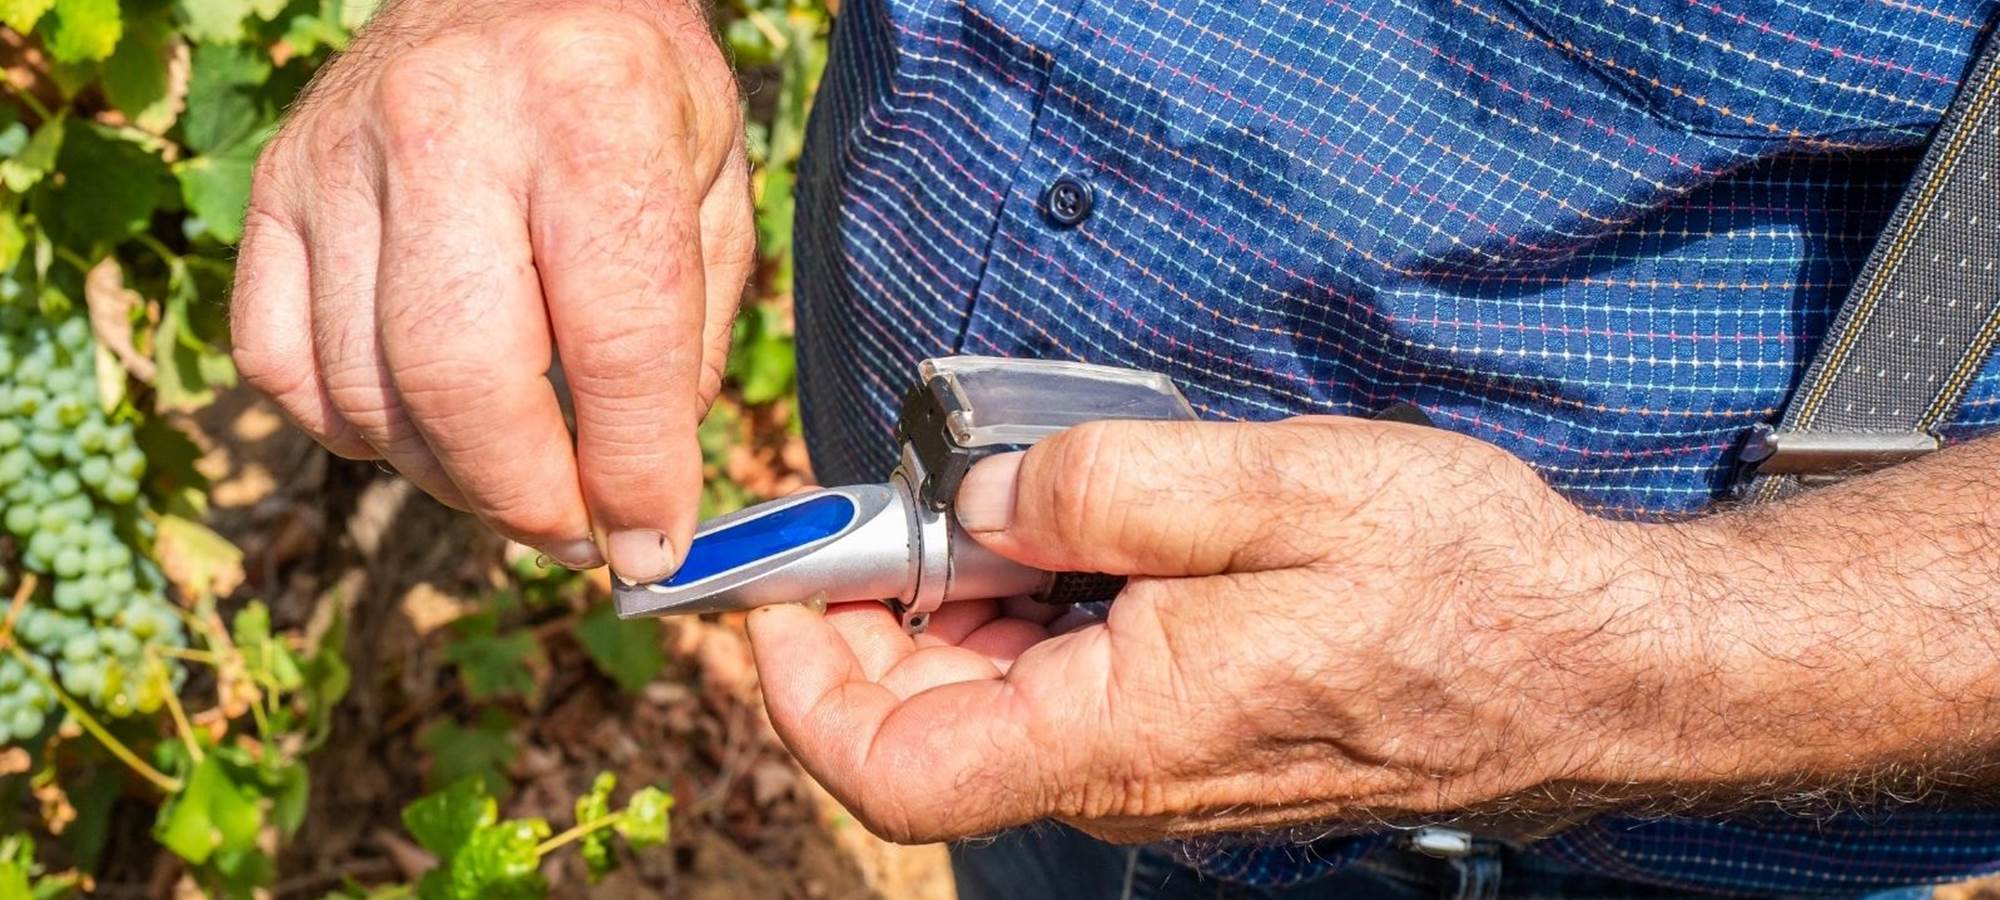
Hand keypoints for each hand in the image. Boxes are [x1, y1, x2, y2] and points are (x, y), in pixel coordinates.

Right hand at [229, 0, 753, 580]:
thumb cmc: (630, 88)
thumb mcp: (713, 184)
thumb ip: (693, 338)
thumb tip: (643, 497)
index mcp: (592, 112)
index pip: (616, 339)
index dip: (636, 472)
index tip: (653, 545)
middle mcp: (449, 125)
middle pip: (463, 380)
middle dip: (527, 497)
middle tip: (576, 534)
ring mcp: (340, 155)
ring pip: (368, 389)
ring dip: (449, 477)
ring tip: (516, 478)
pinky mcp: (273, 185)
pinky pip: (280, 362)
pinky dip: (352, 426)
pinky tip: (422, 417)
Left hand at [748, 416, 1709, 843]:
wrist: (1593, 667)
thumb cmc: (1465, 587)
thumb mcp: (1281, 488)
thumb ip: (1111, 485)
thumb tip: (987, 498)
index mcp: (1126, 730)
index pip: (893, 769)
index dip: (802, 685)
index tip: (781, 585)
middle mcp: (1129, 776)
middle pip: (927, 729)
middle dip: (876, 615)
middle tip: (892, 502)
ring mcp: (1163, 770)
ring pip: (996, 708)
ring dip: (960, 610)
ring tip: (1004, 505)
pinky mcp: (1197, 744)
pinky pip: (1069, 695)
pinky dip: (1033, 620)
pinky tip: (1082, 544)